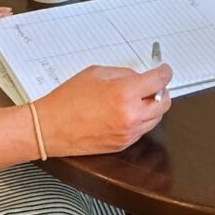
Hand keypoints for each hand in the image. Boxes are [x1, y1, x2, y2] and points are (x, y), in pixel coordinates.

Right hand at [35, 64, 172, 156]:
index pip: (159, 81)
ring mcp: (128, 133)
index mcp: (124, 94)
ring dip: (152, 106)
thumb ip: (124, 73)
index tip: (164, 70)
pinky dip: (140, 120)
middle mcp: (131, 115)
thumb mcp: (96, 74)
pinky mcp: (123, 144)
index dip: (165, 72)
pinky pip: (142, 130)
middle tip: (152, 85)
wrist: (50, 128)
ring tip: (135, 99)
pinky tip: (125, 113)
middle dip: (161, 91)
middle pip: (164, 102)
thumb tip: (140, 77)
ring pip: (156, 118)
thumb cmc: (66, 101)